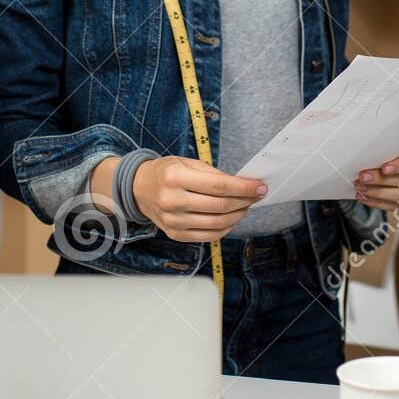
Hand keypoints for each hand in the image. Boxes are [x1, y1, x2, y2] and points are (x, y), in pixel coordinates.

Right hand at [132, 156, 265, 242]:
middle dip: (244, 201)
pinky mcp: (175, 234)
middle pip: (220, 206)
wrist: (138, 189)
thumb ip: (214, 174)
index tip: (260, 187)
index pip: (219, 186)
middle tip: (256, 196)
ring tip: (245, 206)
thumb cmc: (165, 173)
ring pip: (217, 223)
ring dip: (238, 215)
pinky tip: (231, 218)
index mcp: (175, 177)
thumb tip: (243, 185)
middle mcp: (172, 201)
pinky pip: (208, 236)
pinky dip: (225, 228)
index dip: (244, 188)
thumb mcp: (187, 163)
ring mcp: (173, 221)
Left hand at [354, 143, 398, 211]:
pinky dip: (376, 203)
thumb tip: (367, 150)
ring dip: (377, 193)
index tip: (384, 169)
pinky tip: (364, 197)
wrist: (391, 160)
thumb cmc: (390, 149)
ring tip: (360, 188)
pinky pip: (394, 206)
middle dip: (381, 180)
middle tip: (362, 177)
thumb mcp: (389, 142)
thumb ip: (384, 145)